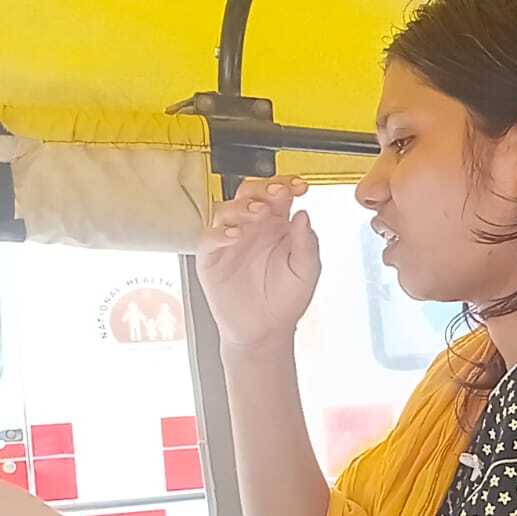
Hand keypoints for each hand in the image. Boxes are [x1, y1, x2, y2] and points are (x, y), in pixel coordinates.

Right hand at [197, 176, 321, 351]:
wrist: (265, 330)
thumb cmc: (285, 299)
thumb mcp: (306, 271)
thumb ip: (307, 243)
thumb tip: (304, 214)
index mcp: (277, 225)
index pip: (279, 194)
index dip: (287, 185)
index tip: (300, 186)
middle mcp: (252, 227)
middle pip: (249, 193)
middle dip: (263, 189)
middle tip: (277, 194)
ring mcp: (230, 240)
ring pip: (227, 209)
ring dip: (242, 207)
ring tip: (258, 212)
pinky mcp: (211, 258)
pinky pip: (208, 238)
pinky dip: (219, 233)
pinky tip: (234, 235)